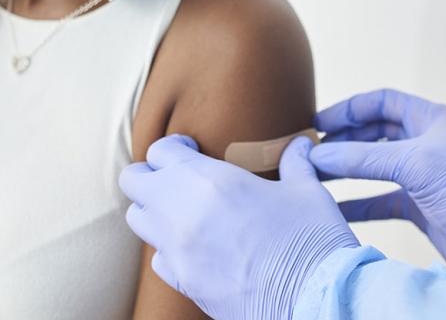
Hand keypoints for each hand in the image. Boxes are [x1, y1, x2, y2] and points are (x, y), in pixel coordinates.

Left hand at [119, 135, 358, 319]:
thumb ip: (295, 162)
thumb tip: (301, 144)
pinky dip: (169, 248)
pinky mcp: (183, 282)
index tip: (192, 149)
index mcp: (210, 180)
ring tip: (184, 209)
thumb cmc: (311, 240)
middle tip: (177, 175)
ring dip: (154, 209)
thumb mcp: (306, 191)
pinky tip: (196, 246)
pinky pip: (157, 258)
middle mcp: (182, 212)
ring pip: (138, 219)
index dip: (174, 146)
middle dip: (150, 174)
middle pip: (132, 181)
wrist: (313, 300)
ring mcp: (178, 251)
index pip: (159, 150)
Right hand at [310, 89, 445, 276]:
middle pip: (375, 133)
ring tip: (316, 176)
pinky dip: (359, 203)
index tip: (318, 123)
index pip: (383, 102)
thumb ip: (364, 157)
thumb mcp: (416, 164)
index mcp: (434, 119)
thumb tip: (320, 154)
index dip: (350, 109)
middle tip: (312, 151)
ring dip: (347, 170)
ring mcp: (425, 176)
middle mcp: (428, 143)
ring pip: (376, 166)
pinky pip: (382, 199)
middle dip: (343, 140)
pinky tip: (335, 207)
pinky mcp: (423, 206)